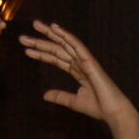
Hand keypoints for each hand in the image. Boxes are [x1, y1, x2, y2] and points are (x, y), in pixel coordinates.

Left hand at [20, 20, 136, 124]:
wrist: (114, 112)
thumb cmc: (99, 108)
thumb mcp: (74, 102)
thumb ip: (60, 97)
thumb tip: (45, 95)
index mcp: (78, 71)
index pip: (56, 59)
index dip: (42, 54)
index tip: (27, 50)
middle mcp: (81, 63)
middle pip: (58, 49)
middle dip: (41, 41)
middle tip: (23, 36)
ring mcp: (86, 61)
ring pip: (65, 44)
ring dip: (50, 34)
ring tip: (35, 25)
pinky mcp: (90, 62)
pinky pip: (77, 46)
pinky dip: (66, 36)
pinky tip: (55, 28)